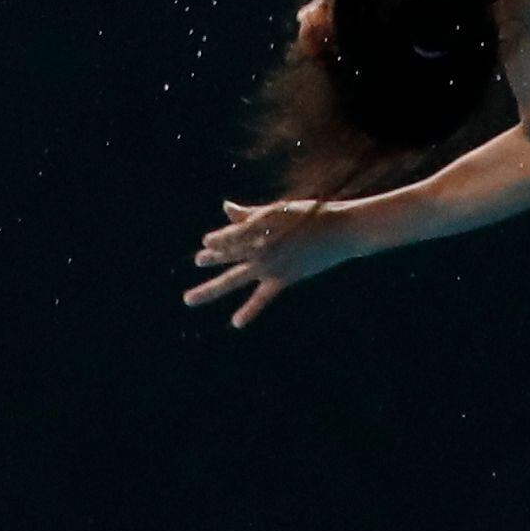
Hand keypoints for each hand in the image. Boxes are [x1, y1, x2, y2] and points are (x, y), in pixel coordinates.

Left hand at [185, 199, 364, 327]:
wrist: (341, 231)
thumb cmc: (310, 215)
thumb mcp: (278, 210)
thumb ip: (250, 214)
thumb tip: (225, 207)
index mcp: (259, 226)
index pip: (229, 236)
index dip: (217, 240)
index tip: (208, 243)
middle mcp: (260, 246)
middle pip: (227, 255)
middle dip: (212, 258)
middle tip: (200, 261)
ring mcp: (270, 264)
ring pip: (233, 279)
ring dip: (210, 290)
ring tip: (188, 300)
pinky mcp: (284, 278)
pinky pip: (262, 298)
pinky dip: (249, 311)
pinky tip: (236, 323)